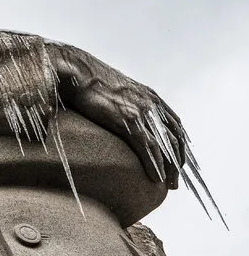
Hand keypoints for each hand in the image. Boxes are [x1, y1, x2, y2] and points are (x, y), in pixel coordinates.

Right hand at [49, 43, 184, 188]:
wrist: (77, 71)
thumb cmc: (88, 80)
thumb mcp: (113, 90)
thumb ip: (122, 102)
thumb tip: (116, 115)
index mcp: (149, 97)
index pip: (175, 125)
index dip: (178, 146)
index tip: (176, 162)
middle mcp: (151, 104)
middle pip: (175, 138)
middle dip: (177, 162)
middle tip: (173, 181)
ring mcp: (142, 112)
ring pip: (166, 145)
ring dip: (169, 168)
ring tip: (167, 185)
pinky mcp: (129, 120)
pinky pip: (148, 147)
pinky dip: (154, 164)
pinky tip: (153, 178)